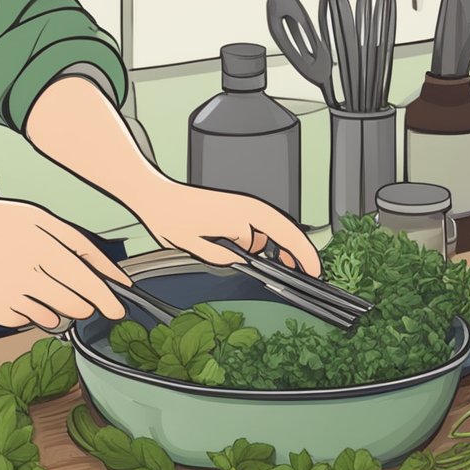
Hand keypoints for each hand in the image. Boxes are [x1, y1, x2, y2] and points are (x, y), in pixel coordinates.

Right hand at [0, 199, 128, 328]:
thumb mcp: (38, 219)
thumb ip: (78, 244)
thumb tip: (111, 274)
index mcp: (41, 246)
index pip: (87, 281)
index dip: (107, 298)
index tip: (119, 309)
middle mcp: (27, 273)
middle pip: (76, 304)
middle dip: (85, 304)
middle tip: (79, 295)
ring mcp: (11, 296)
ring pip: (56, 317)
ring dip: (61, 308)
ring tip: (40, 285)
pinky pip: (29, 321)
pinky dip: (30, 310)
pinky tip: (14, 289)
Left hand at [130, 179, 322, 277]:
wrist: (157, 197)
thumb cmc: (171, 216)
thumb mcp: (197, 246)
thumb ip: (225, 257)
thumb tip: (245, 260)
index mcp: (243, 215)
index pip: (285, 237)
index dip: (302, 256)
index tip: (312, 271)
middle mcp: (248, 207)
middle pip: (288, 230)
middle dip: (300, 252)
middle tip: (310, 272)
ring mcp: (244, 206)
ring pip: (275, 229)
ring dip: (283, 247)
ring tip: (288, 268)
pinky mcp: (237, 207)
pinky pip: (261, 225)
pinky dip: (268, 240)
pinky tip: (265, 255)